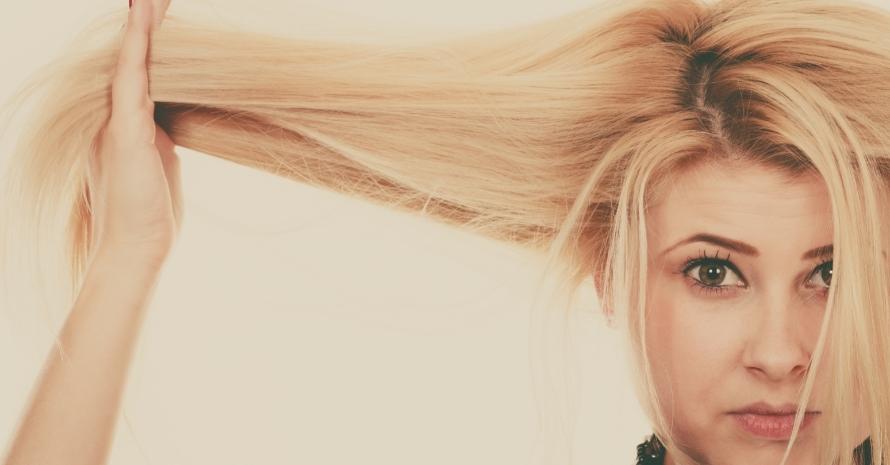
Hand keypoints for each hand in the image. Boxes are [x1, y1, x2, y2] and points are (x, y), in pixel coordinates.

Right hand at [89, 0, 179, 261]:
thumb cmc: (151, 213)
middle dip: (145, 25)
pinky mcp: (127, 134)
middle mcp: (115, 116)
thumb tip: (172, 125)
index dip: (149, 42)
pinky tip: (143, 25)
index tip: (160, 11)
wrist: (137, 248)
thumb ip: (161, 139)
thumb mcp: (159, 165)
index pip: (140, 72)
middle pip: (133, 59)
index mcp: (126, 123)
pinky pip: (132, 82)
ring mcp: (117, 123)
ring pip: (131, 63)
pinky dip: (137, 52)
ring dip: (142, 27)